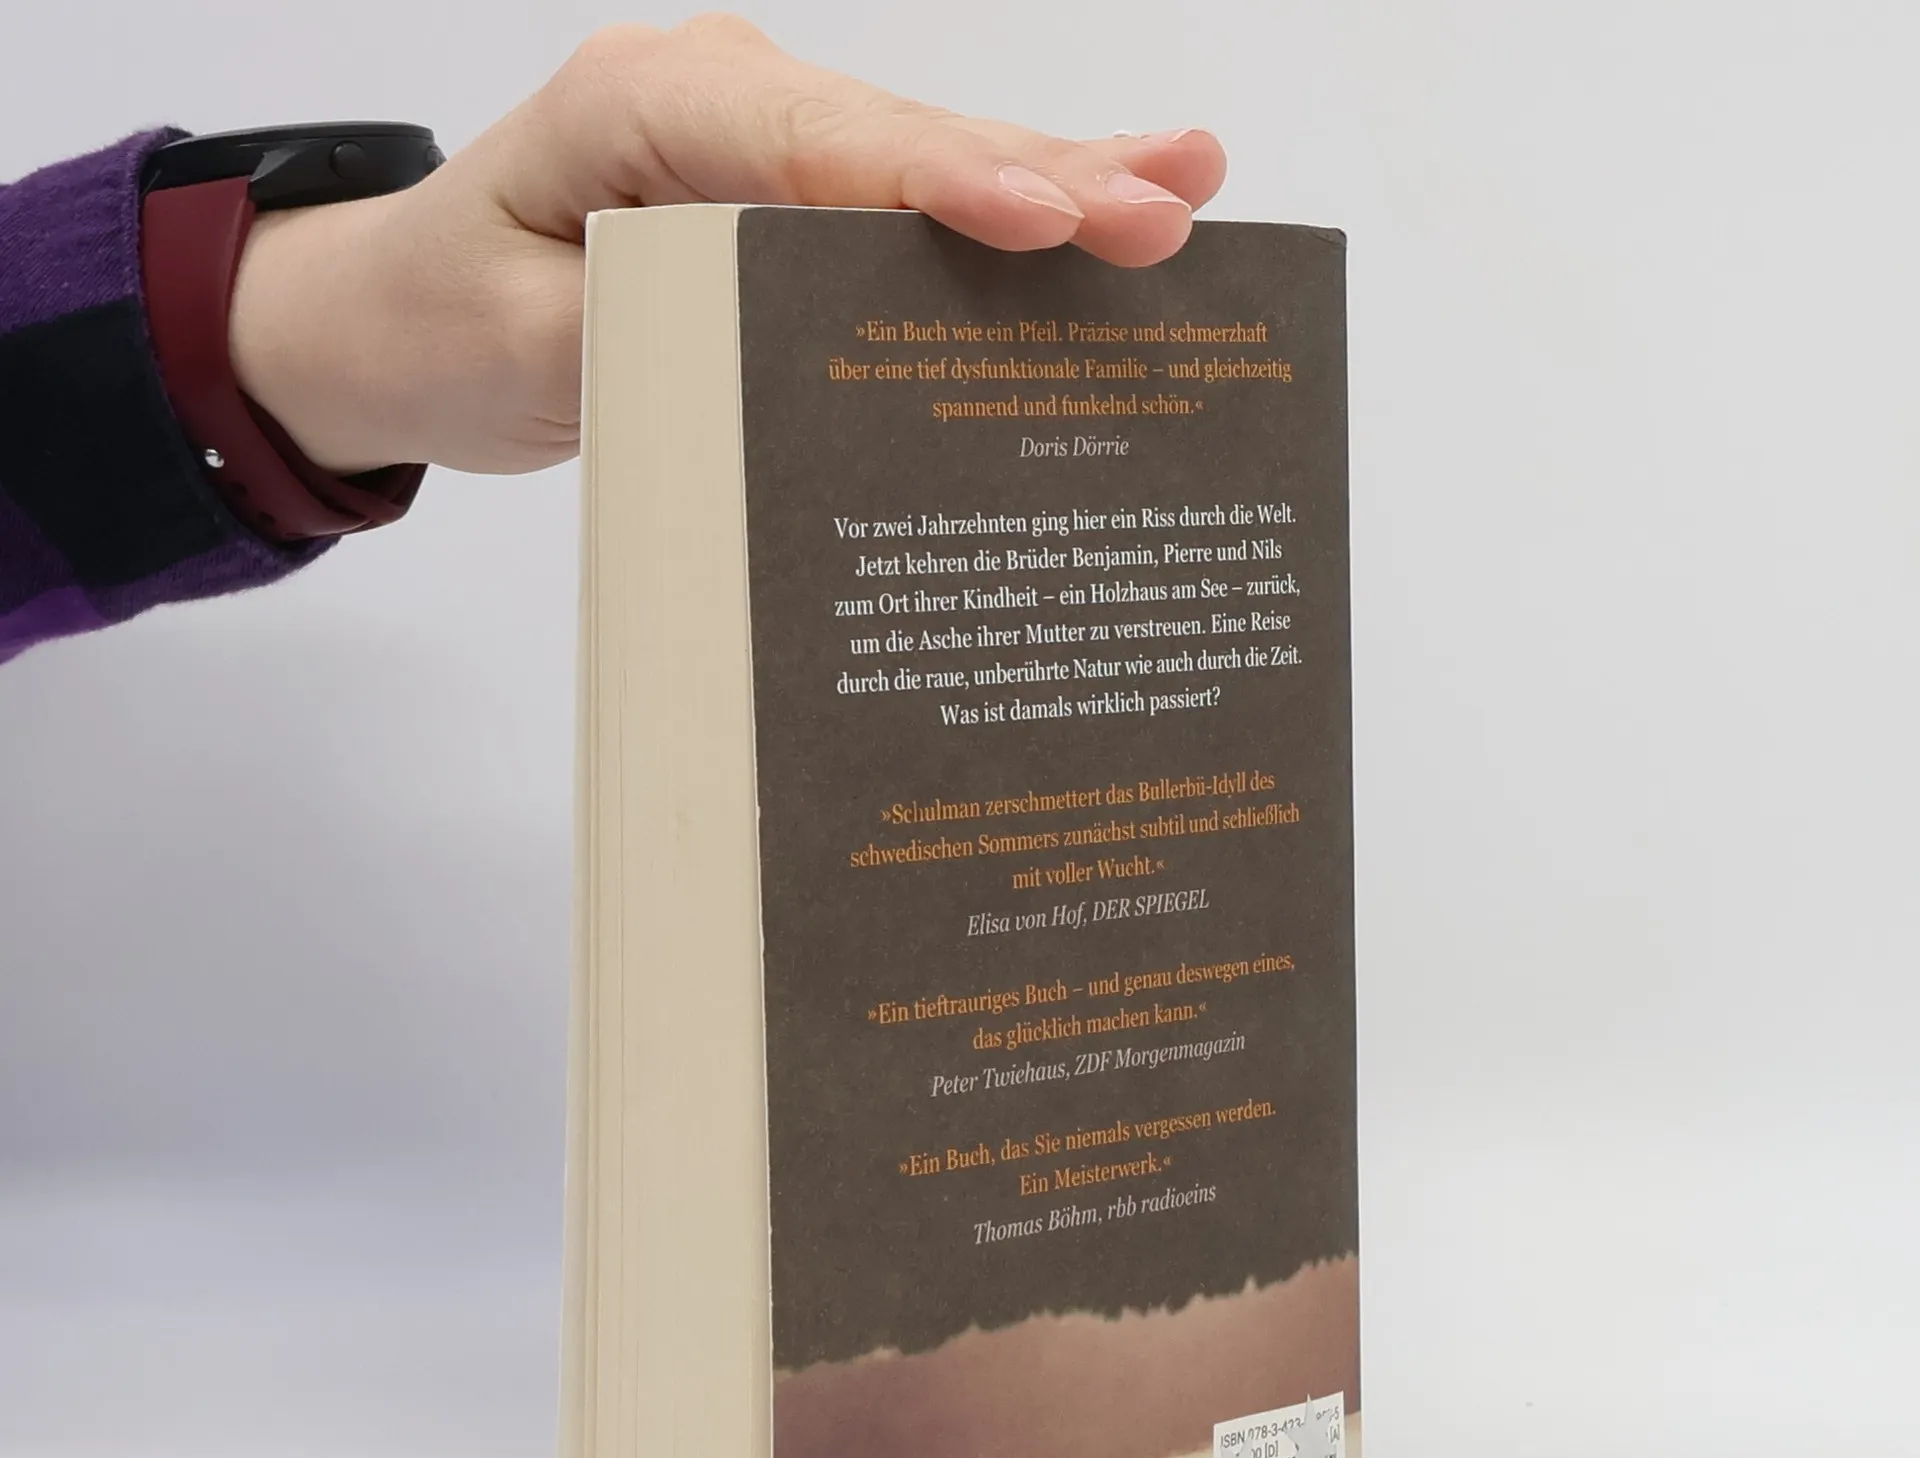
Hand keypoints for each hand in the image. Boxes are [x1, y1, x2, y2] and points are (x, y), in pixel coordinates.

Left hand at [227, 14, 1227, 476]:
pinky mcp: (790, 205)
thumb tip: (785, 342)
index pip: (806, 141)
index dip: (931, 181)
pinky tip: (1109, 202)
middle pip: (899, 139)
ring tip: (1185, 187)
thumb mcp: (522, 345)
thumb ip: (649, 333)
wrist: (404, 318)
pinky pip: (911, 208)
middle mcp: (721, 106)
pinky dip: (1011, 214)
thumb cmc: (448, 318)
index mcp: (639, 110)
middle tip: (1167, 208)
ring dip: (1060, 181)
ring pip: (929, 163)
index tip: (1037, 218)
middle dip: (1040, 175)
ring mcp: (767, 149)